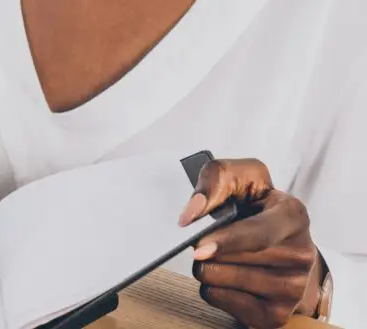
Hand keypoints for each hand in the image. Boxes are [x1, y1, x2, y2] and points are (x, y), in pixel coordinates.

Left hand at [178, 158, 323, 327]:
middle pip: (231, 258)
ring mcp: (292, 289)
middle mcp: (300, 254)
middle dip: (207, 245)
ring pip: (221, 279)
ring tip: (221, 252)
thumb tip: (191, 215)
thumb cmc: (256, 205)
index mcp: (294, 215)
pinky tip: (226, 274)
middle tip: (210, 234)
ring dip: (206, 264)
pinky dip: (212, 286)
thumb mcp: (242, 177)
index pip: (258, 233)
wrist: (284, 244)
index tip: (200, 246)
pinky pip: (220, 300)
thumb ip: (216, 179)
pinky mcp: (276, 316)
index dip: (227, 240)